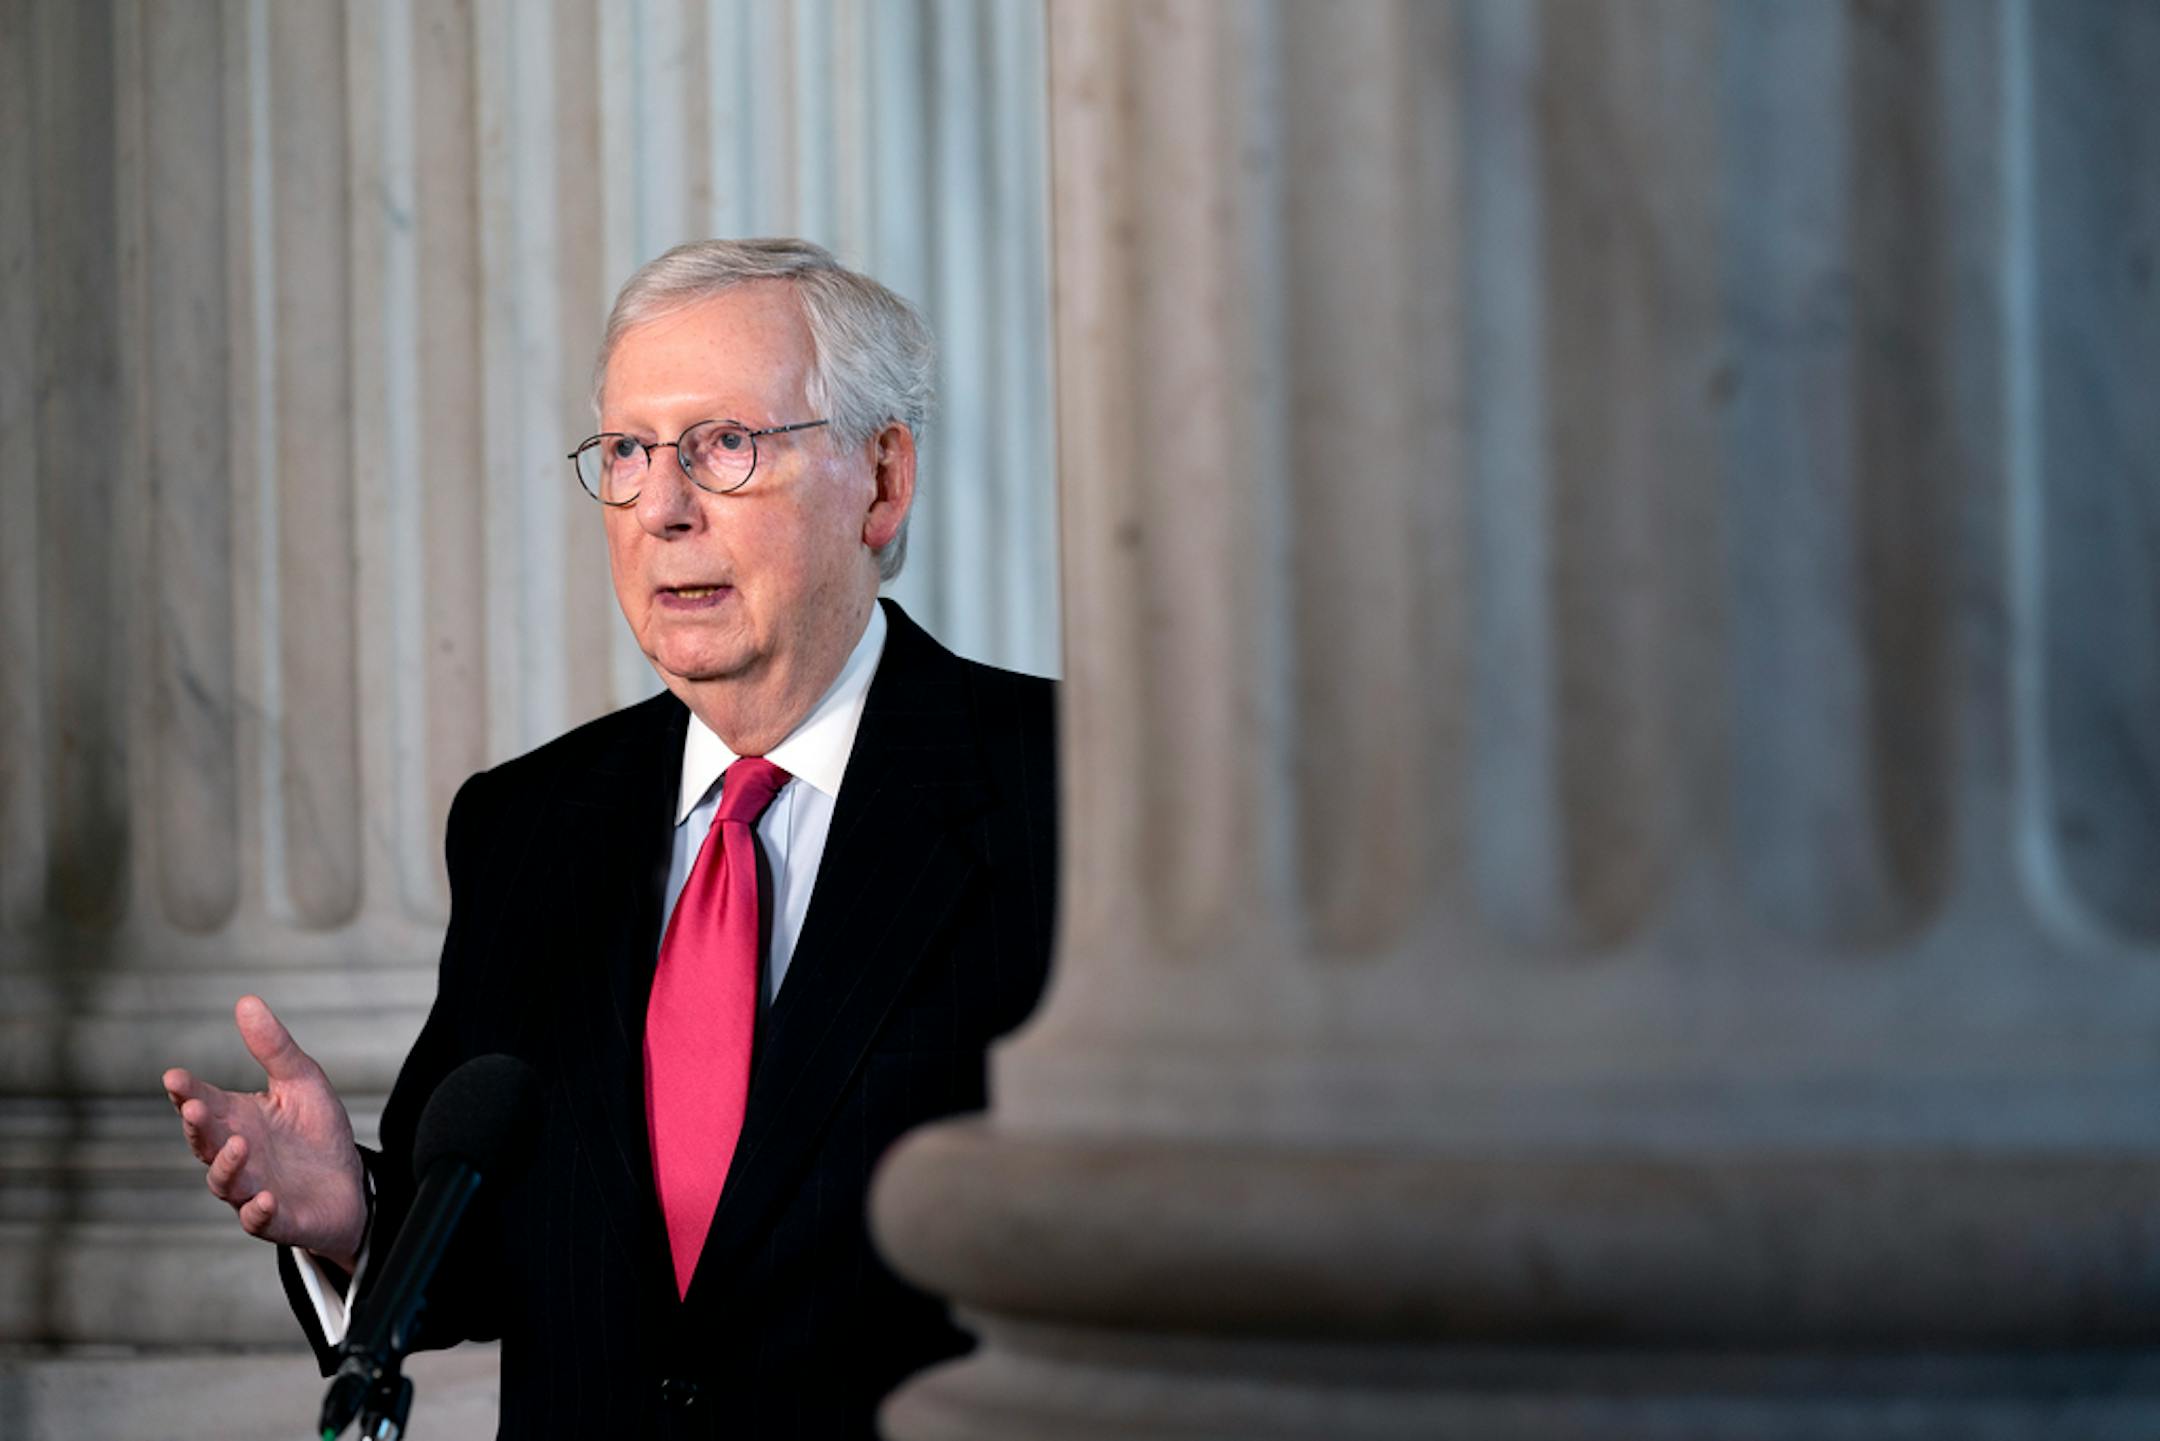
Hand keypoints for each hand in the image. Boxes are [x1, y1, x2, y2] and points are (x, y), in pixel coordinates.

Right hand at [163, 995, 367, 1269]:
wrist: (350, 1184)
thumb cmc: (316, 1132)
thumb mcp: (302, 1081)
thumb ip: (274, 1047)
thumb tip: (246, 1001)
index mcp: (238, 1120)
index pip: (203, 1104)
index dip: (186, 1093)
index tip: (174, 1077)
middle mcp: (237, 1155)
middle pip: (205, 1143)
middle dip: (197, 1126)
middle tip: (196, 1106)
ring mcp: (252, 1189)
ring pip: (225, 1182)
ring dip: (228, 1165)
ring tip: (240, 1144)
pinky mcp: (277, 1219)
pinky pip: (258, 1220)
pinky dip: (258, 1211)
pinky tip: (265, 1197)